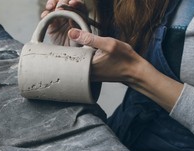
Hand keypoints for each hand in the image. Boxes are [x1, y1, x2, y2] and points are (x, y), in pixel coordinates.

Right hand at [41, 0, 87, 45]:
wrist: (66, 58)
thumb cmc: (76, 49)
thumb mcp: (80, 40)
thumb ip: (78, 29)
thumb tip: (72, 19)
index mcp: (81, 18)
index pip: (80, 6)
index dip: (76, 3)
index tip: (72, 3)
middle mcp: (71, 16)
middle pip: (67, 3)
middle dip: (62, 2)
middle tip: (59, 8)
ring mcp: (60, 19)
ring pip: (56, 6)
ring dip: (53, 3)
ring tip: (50, 7)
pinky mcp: (51, 24)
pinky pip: (47, 15)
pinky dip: (45, 13)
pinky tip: (45, 15)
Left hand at [68, 28, 183, 111]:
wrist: (135, 71)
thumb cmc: (124, 58)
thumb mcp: (108, 44)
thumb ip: (90, 38)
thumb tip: (71, 31)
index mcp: (86, 67)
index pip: (66, 58)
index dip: (62, 50)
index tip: (58, 44)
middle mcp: (85, 74)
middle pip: (69, 62)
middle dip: (67, 52)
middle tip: (65, 45)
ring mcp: (89, 75)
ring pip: (76, 63)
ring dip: (74, 55)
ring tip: (75, 47)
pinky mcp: (92, 74)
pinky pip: (82, 65)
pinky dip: (81, 58)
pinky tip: (84, 51)